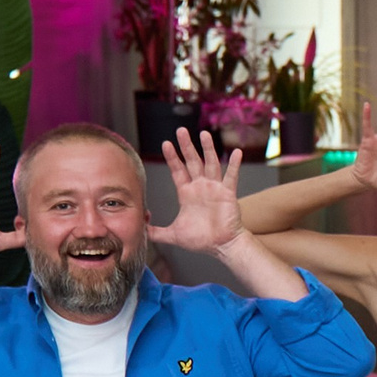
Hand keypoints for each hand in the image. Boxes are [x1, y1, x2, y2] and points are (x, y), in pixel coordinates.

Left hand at [155, 130, 245, 251]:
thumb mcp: (172, 235)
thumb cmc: (201, 240)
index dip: (172, 157)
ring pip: (211, 163)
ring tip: (203, 133)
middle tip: (181, 130)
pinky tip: (236, 152)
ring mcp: (215, 188)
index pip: (178, 170)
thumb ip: (155, 231)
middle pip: (192, 161)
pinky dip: (234, 164)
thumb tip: (139, 227)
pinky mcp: (228, 193)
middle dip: (186, 146)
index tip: (166, 144)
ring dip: (207, 148)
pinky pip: (231, 176)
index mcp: (187, 193)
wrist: (221, 246)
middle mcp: (200, 187)